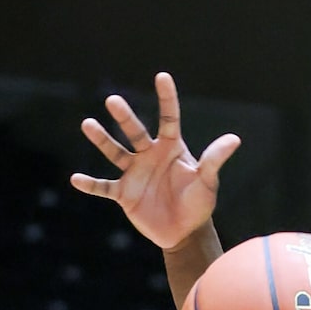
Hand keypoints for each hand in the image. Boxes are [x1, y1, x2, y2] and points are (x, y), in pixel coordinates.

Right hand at [73, 73, 241, 252]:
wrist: (184, 232)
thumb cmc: (198, 204)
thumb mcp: (207, 182)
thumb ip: (214, 160)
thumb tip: (234, 139)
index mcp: (170, 148)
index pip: (168, 118)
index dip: (166, 98)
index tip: (162, 76)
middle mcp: (149, 155)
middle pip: (135, 131)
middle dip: (124, 117)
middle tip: (113, 101)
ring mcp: (134, 173)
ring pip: (115, 152)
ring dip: (102, 139)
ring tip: (88, 124)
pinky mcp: (124, 193)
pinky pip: (104, 187)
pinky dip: (91, 184)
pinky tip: (76, 179)